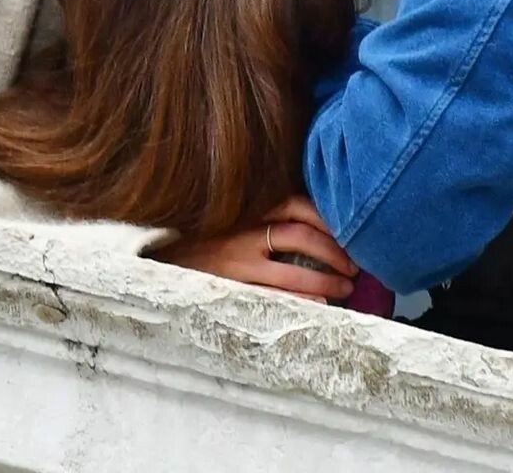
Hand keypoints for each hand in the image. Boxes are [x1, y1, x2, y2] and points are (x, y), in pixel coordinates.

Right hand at [156, 195, 358, 302]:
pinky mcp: (228, 290)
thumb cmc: (206, 236)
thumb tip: (317, 219)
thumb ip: (267, 212)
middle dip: (335, 252)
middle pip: (301, 236)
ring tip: (345, 289)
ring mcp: (234, 264)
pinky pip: (270, 298)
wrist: (156, 258)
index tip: (352, 231)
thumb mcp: (235, 214)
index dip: (329, 220)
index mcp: (248, 210)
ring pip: (289, 272)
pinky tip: (318, 305)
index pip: (298, 205)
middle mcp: (243, 233)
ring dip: (324, 281)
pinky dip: (298, 302)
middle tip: (356, 267)